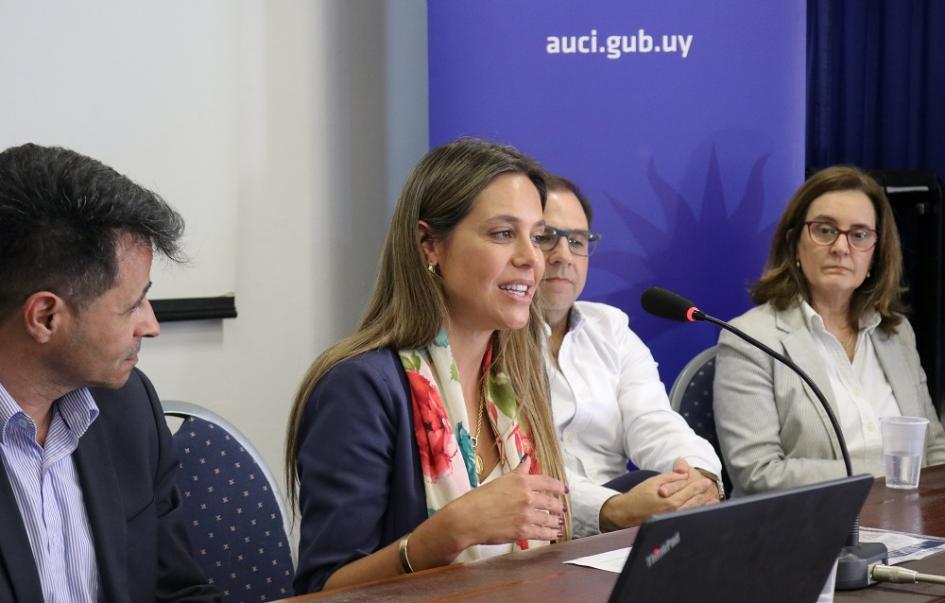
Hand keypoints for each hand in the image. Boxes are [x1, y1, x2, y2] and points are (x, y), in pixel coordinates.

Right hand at [440, 454, 568, 550]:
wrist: (467, 519)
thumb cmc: (479, 498)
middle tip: (562, 508)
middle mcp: (527, 496)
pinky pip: (543, 533)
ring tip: (559, 522)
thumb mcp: (500, 480)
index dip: (558, 487)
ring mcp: (526, 515)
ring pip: (549, 518)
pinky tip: (555, 533)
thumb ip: (518, 471)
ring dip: (556, 521)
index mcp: (522, 481)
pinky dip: (551, 533)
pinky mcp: (523, 531)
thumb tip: (527, 459)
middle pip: (551, 502)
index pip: (548, 482)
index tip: (564, 490)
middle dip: (559, 506)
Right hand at [599, 461, 716, 531]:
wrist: (626, 513)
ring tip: (713, 500)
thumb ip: (670, 477)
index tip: (705, 481)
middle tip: (710, 488)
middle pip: (694, 501)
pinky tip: (701, 510)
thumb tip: (684, 472)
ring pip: (693, 511)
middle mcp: (675, 512)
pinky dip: (696, 512)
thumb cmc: (638, 496)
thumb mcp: (653, 482)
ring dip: (705, 505)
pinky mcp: (671, 524)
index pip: (690, 490)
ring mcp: (674, 520)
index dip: (698, 484)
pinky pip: (687, 517)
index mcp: (671, 500)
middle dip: (703, 494)